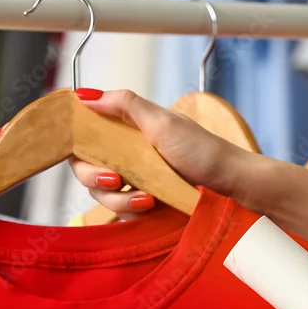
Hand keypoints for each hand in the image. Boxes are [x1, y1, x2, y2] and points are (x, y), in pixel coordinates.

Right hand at [68, 89, 260, 218]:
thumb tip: (85, 94)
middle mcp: (126, 156)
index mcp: (127, 131)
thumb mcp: (163, 122)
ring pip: (101, 194)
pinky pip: (121, 214)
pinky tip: (150, 207)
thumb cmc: (204, 151)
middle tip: (115, 179)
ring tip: (145, 199)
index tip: (80, 151)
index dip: (75, 145)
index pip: (84, 137)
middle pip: (84, 168)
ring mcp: (134, 182)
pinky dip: (130, 212)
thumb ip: (125, 105)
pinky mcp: (143, 206)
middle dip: (94, 176)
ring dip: (118, 199)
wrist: (232, 184)